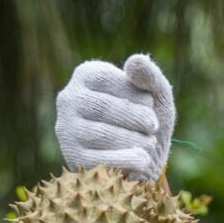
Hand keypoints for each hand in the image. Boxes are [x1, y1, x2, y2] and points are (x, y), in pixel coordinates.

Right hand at [54, 53, 175, 183]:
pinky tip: (143, 160)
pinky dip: (127, 160)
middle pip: (104, 107)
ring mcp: (67, 128)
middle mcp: (69, 98)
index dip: (135, 94)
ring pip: (102, 134)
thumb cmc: (146, 122)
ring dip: (135, 140)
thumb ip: (150, 77)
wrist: (141, 161)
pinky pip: (100, 159)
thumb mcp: (156, 97)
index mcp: (86, 75)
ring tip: (149, 143)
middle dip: (137, 118)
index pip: (109, 79)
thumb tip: (136, 61)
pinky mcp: (73, 157)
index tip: (150, 104)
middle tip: (152, 127)